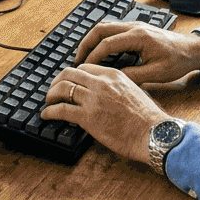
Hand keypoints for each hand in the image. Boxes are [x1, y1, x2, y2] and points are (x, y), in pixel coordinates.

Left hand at [40, 63, 170, 164]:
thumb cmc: (147, 117)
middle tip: (53, 90)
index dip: (73, 74)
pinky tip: (47, 115)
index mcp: (113, 75)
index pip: (85, 67)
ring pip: (62, 89)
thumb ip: (116, 87)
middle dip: (57, 81)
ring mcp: (93, 99)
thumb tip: (104, 94)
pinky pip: (61, 110)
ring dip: (51, 95)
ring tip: (48, 102)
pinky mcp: (88, 117)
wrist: (153, 133)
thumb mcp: (133, 90)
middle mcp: (101, 83)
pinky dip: (50, 112)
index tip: (69, 82)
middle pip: (69, 74)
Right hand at [75, 22, 199, 84]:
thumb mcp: (156, 73)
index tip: (84, 70)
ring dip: (92, 40)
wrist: (192, 49)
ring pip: (105, 26)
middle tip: (76, 61)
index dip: (93, 57)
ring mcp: (135, 25)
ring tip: (83, 57)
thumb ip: (133, 75)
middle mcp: (134, 27)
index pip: (107, 44)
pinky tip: (98, 52)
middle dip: (85, 44)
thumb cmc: (177, 61)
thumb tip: (112, 78)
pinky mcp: (136, 28)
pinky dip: (101, 39)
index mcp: (139, 36)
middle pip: (101, 29)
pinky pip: (112, 29)